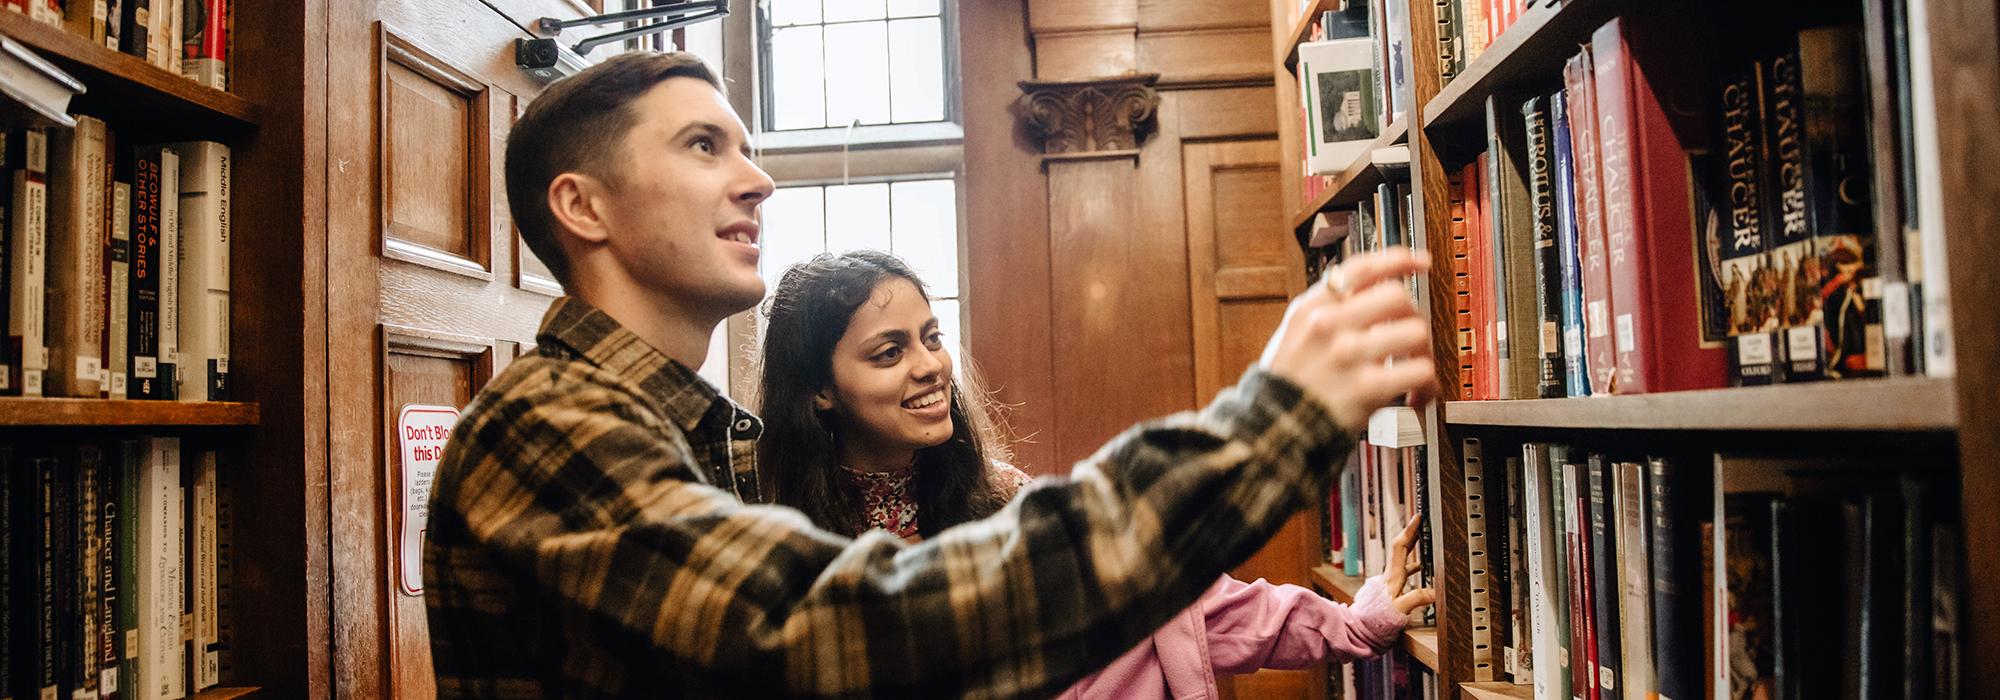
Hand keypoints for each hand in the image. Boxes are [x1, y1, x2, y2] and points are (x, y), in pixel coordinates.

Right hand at [1259, 249, 1437, 431]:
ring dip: (1424, 351)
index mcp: (1312, 307)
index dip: (1398, 260)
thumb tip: (1366, 290)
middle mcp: (1330, 325)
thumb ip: (1326, 310)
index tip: (1421, 262)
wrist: (1274, 428)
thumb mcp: (1293, 332)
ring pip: (1415, 331)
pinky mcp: (1366, 388)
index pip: (1362, 268)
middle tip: (1411, 336)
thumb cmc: (1287, 384)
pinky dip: (1427, 385)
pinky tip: (1416, 396)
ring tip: (1415, 369)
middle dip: (1413, 315)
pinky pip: (1419, 371)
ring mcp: (1348, 354)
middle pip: (1397, 295)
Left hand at [1379, 516, 1435, 614]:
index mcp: (1393, 575)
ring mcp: (1389, 582)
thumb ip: (1417, 599)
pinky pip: (1404, 573)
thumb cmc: (1376, 620)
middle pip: (1401, 548)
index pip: (1401, 546)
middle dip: (1412, 534)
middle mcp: (1390, 575)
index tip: (1417, 517)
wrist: (1360, 630)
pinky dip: (1413, 567)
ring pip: (1403, 560)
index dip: (1409, 530)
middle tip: (1421, 523)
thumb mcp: (1399, 609)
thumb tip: (1435, 592)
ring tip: (1425, 542)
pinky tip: (1421, 570)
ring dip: (1413, 549)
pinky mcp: (1390, 590)